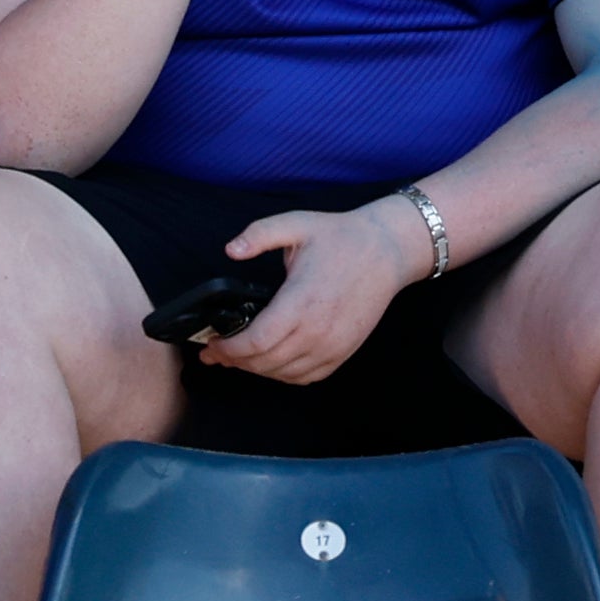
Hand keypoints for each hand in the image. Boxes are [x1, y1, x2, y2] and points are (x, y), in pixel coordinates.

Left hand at [196, 199, 427, 384]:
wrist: (387, 251)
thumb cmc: (341, 237)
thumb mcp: (297, 224)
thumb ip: (259, 235)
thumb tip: (230, 249)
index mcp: (300, 301)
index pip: (256, 341)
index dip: (229, 349)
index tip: (212, 344)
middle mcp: (317, 330)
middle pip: (265, 362)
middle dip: (235, 361)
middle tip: (216, 354)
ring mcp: (332, 345)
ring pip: (284, 374)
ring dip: (257, 370)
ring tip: (239, 358)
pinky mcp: (343, 352)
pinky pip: (307, 376)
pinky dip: (284, 375)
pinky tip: (270, 363)